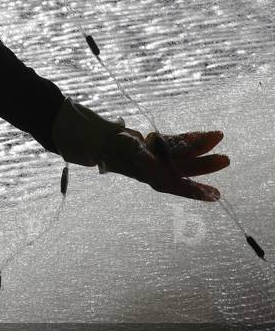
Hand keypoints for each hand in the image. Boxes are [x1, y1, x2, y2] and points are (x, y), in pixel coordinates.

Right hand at [100, 129, 228, 201]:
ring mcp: (160, 158)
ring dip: (201, 145)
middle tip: (225, 159)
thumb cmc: (114, 149)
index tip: (215, 196)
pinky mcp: (159, 148)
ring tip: (218, 135)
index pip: (178, 185)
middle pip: (186, 168)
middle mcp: (159, 170)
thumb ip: (136, 154)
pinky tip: (203, 133)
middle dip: (206, 164)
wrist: (104, 142)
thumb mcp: (125, 151)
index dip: (196, 191)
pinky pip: (178, 143)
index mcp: (152, 176)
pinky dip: (190, 138)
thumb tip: (146, 156)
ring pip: (185, 153)